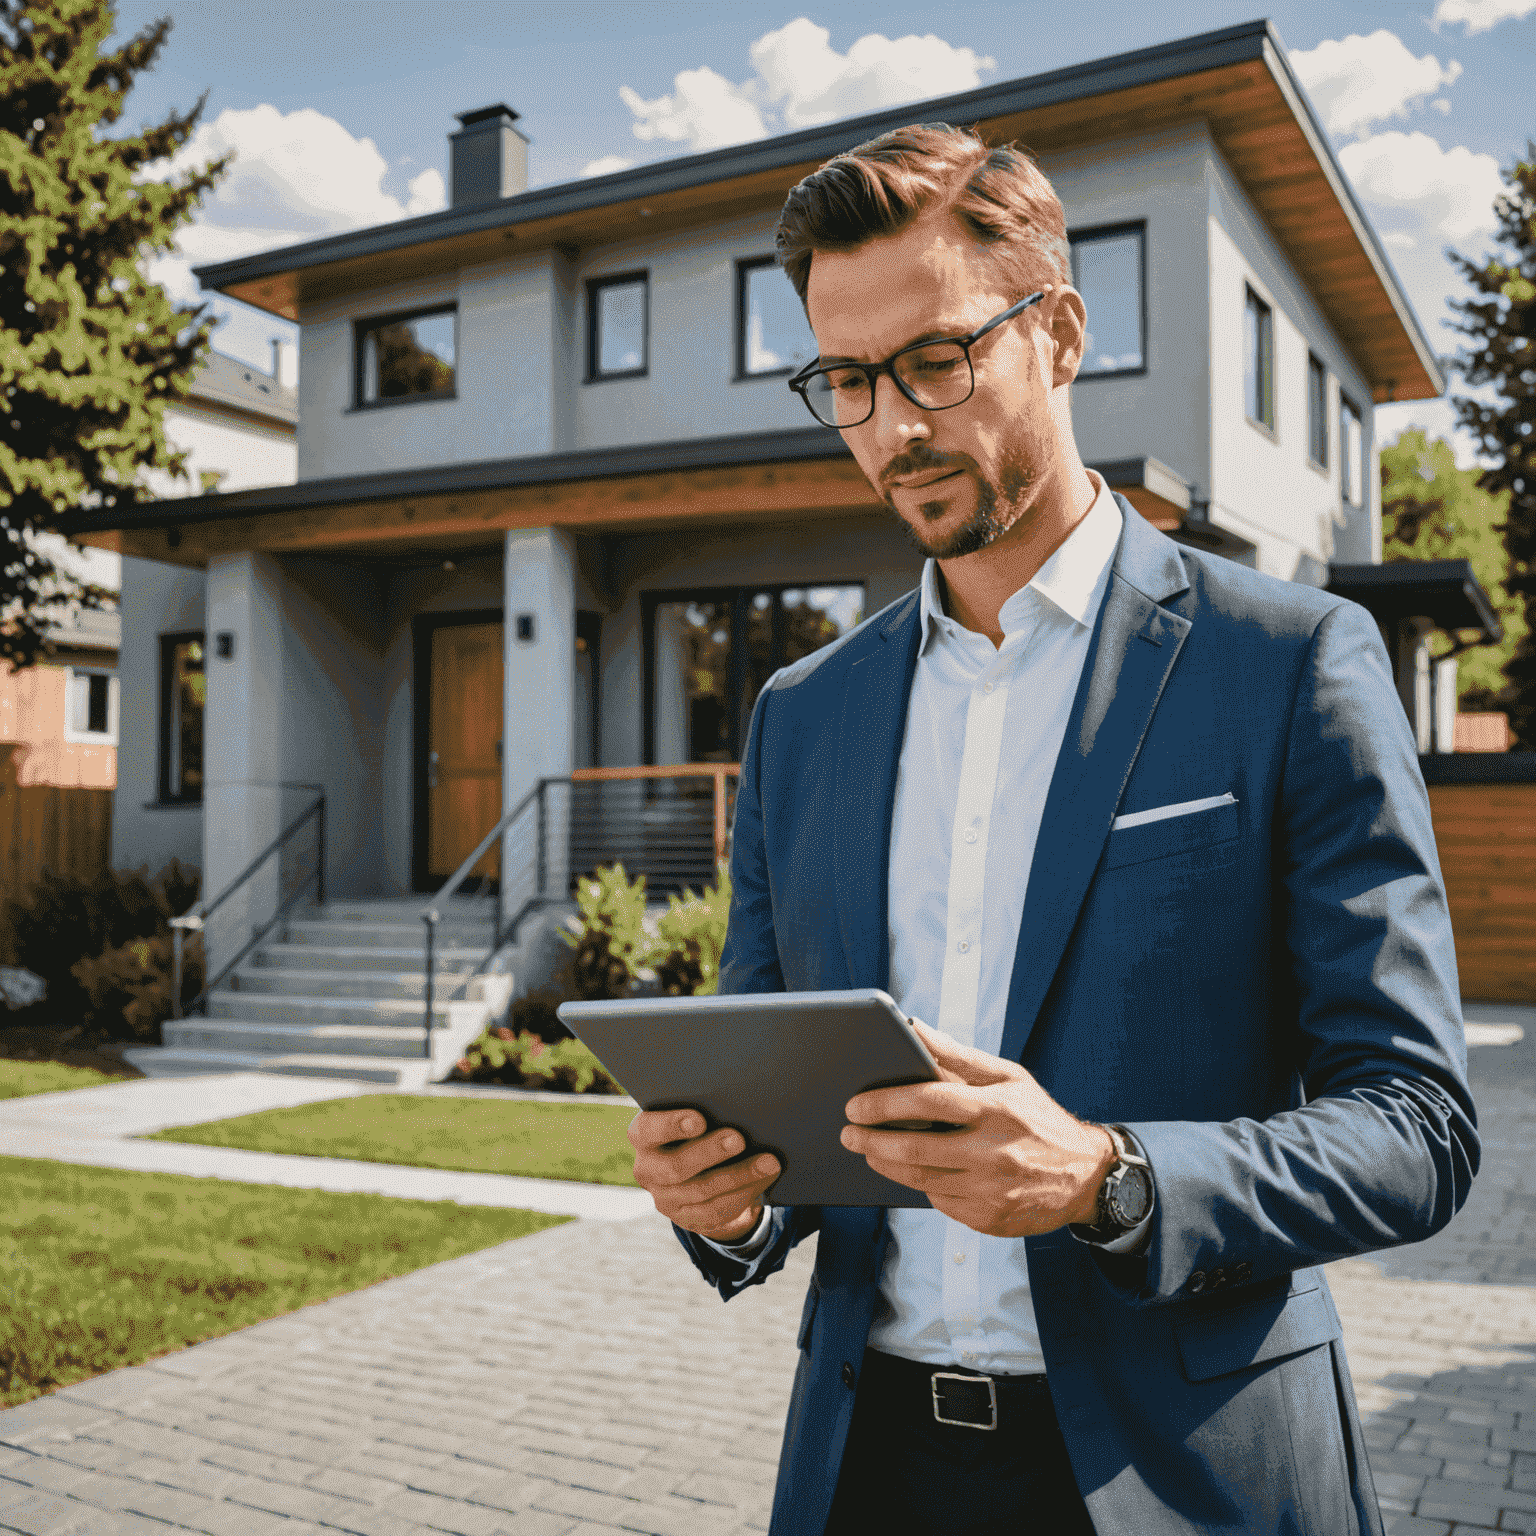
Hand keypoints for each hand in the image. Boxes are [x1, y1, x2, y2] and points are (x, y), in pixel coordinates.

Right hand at [628, 1108, 780, 1241]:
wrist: (697, 1169)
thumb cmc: (698, 1127)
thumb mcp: (690, 1115)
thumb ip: (702, 1108)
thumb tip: (737, 1101)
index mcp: (643, 1135)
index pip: (648, 1130)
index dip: (671, 1126)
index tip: (700, 1120)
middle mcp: (647, 1169)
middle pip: (676, 1167)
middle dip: (710, 1152)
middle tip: (738, 1139)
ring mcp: (665, 1198)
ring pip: (701, 1191)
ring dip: (738, 1176)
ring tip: (768, 1162)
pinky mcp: (686, 1218)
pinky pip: (716, 1210)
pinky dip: (744, 1193)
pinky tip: (764, 1178)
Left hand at [839, 1021, 1115, 1238]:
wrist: (1086, 1175)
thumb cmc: (1039, 1118)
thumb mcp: (1008, 1077)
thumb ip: (957, 1055)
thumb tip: (913, 1026)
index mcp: (996, 1109)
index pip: (929, 1101)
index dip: (885, 1103)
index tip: (855, 1104)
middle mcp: (993, 1152)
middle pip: (915, 1149)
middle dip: (871, 1141)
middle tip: (847, 1133)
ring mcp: (991, 1190)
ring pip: (920, 1179)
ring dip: (885, 1165)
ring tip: (868, 1151)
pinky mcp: (988, 1219)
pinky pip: (939, 1201)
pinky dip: (920, 1184)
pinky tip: (911, 1171)